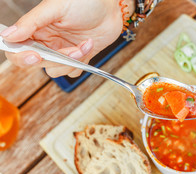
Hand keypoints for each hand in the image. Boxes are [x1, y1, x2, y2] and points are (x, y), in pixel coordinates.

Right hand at [0, 0, 134, 77]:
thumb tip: (8, 35)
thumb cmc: (84, 1)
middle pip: (39, 63)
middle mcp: (47, 41)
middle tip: (72, 50)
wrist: (110, 7)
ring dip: (72, 61)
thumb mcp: (55, 7)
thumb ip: (31, 22)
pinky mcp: (78, 57)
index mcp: (36, 28)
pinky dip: (83, 62)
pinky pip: (73, 71)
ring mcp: (63, 51)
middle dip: (57, 59)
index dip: (22, 57)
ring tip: (84, 44)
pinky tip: (89, 46)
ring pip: (57, 70)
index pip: (17, 48)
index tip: (36, 56)